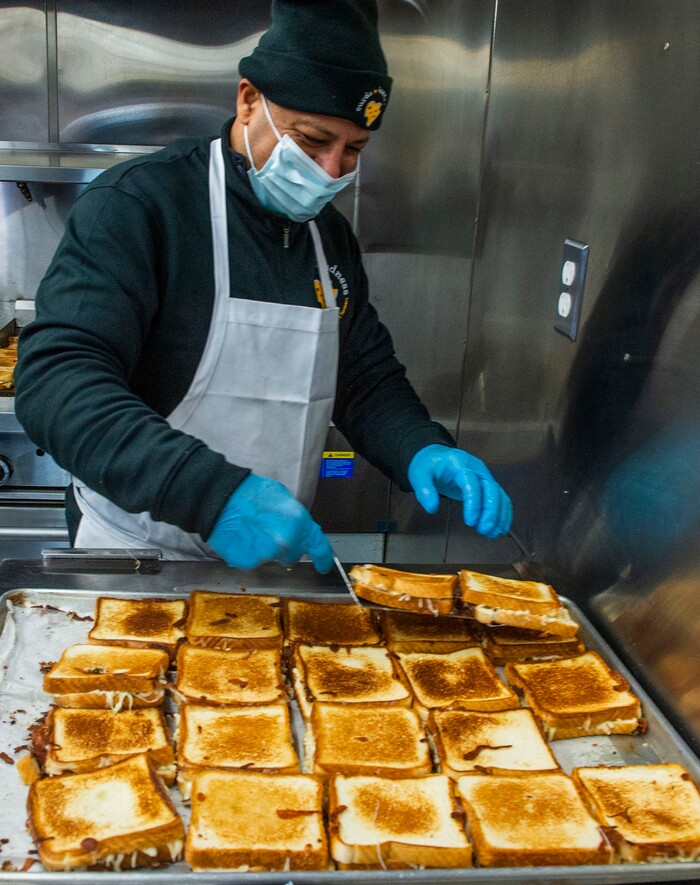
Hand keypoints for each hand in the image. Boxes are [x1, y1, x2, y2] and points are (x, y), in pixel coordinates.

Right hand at [208, 474, 333, 571]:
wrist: (220, 496)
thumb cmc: (250, 493)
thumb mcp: (283, 498)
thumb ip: (295, 520)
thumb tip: (299, 530)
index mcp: (299, 523)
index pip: (319, 548)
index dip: (323, 560)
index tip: (324, 567)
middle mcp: (286, 542)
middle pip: (291, 556)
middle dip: (284, 549)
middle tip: (268, 533)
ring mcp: (266, 554)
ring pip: (270, 559)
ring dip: (263, 549)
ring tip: (251, 530)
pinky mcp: (247, 562)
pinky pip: (251, 562)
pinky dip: (247, 553)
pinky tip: (241, 537)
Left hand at [408, 444, 511, 537]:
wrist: (436, 457)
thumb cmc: (429, 466)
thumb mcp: (419, 475)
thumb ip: (424, 490)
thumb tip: (432, 509)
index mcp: (460, 465)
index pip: (472, 484)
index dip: (474, 504)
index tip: (470, 522)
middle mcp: (477, 469)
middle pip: (491, 489)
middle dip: (491, 512)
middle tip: (483, 530)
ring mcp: (485, 476)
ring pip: (499, 495)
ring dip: (499, 516)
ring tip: (492, 534)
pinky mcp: (488, 485)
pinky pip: (501, 498)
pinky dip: (503, 514)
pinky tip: (500, 529)